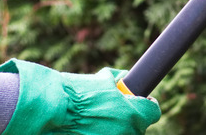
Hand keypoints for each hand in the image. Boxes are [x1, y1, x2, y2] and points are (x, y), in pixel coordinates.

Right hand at [0, 59, 160, 134]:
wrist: (52, 111)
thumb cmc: (76, 93)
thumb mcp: (101, 80)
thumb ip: (117, 80)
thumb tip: (124, 77)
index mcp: (133, 113)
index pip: (153, 111)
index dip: (146, 104)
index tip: (141, 101)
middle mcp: (127, 131)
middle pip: (137, 126)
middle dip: (129, 117)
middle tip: (114, 110)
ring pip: (123, 134)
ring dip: (116, 128)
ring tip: (99, 119)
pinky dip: (103, 133)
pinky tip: (91, 127)